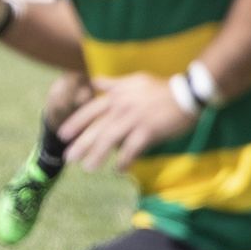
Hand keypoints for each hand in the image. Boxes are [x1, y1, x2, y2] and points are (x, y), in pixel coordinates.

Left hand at [57, 73, 197, 171]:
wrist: (188, 93)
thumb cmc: (160, 88)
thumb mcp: (134, 80)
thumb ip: (112, 83)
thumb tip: (93, 81)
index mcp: (117, 96)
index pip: (91, 110)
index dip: (76, 123)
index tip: (62, 135)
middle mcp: (122, 107)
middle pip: (97, 128)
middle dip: (81, 144)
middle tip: (68, 158)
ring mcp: (135, 119)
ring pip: (110, 139)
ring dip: (98, 155)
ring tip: (88, 168)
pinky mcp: (149, 130)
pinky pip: (132, 148)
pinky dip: (125, 159)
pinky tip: (118, 169)